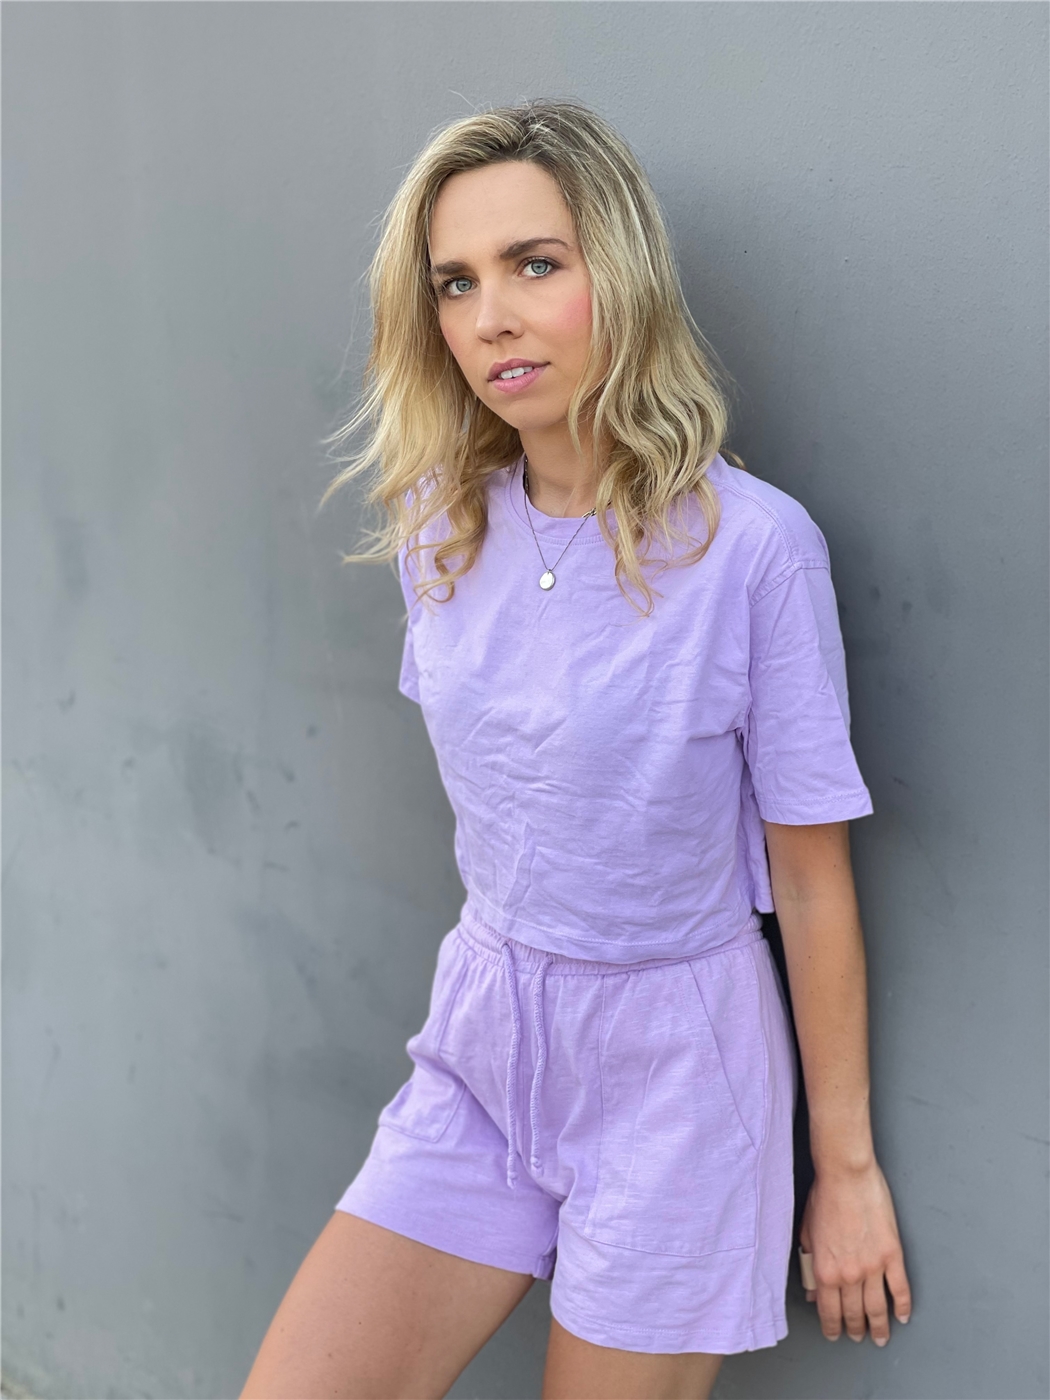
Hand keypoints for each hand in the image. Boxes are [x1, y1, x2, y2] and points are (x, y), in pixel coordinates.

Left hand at [798, 1158, 911, 1345]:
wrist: (846, 1175)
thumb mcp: (807, 1233)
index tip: (835, 1334)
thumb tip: (812, 1291)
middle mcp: (849, 1274)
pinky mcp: (892, 1255)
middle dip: (856, 1329)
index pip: (829, 1310)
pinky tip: (902, 1316)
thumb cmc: (825, 1197)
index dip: (833, 1327)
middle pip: (854, 1313)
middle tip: (859, 1337)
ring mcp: (873, 1266)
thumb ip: (809, 1265)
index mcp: (825, 1270)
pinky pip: (900, 1289)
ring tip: (880, 1336)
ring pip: (877, 1307)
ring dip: (879, 1326)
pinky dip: (902, 1306)